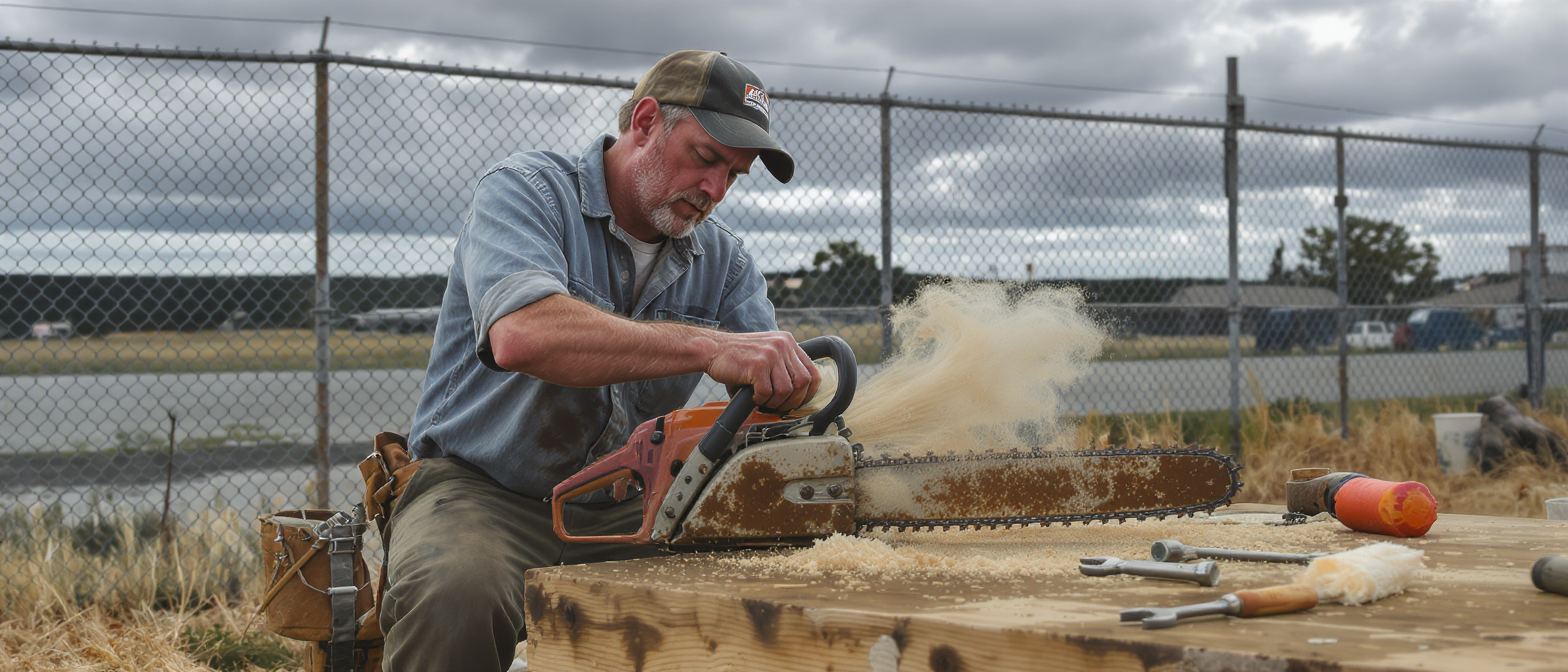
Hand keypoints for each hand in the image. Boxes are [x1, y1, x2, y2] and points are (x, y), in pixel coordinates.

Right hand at [705, 331, 821, 412]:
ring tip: (762, 400)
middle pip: (803, 382)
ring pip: (786, 390)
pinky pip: (767, 392)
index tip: (798, 402)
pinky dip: (760, 399)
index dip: (809, 392)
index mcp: (788, 342)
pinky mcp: (757, 364)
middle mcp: (783, 345)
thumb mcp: (767, 354)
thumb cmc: (738, 357)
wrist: (712, 349)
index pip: (813, 372)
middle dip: (792, 401)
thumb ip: (783, 368)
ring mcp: (771, 354)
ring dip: (774, 401)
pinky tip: (752, 395)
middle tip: (777, 406)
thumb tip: (797, 398)